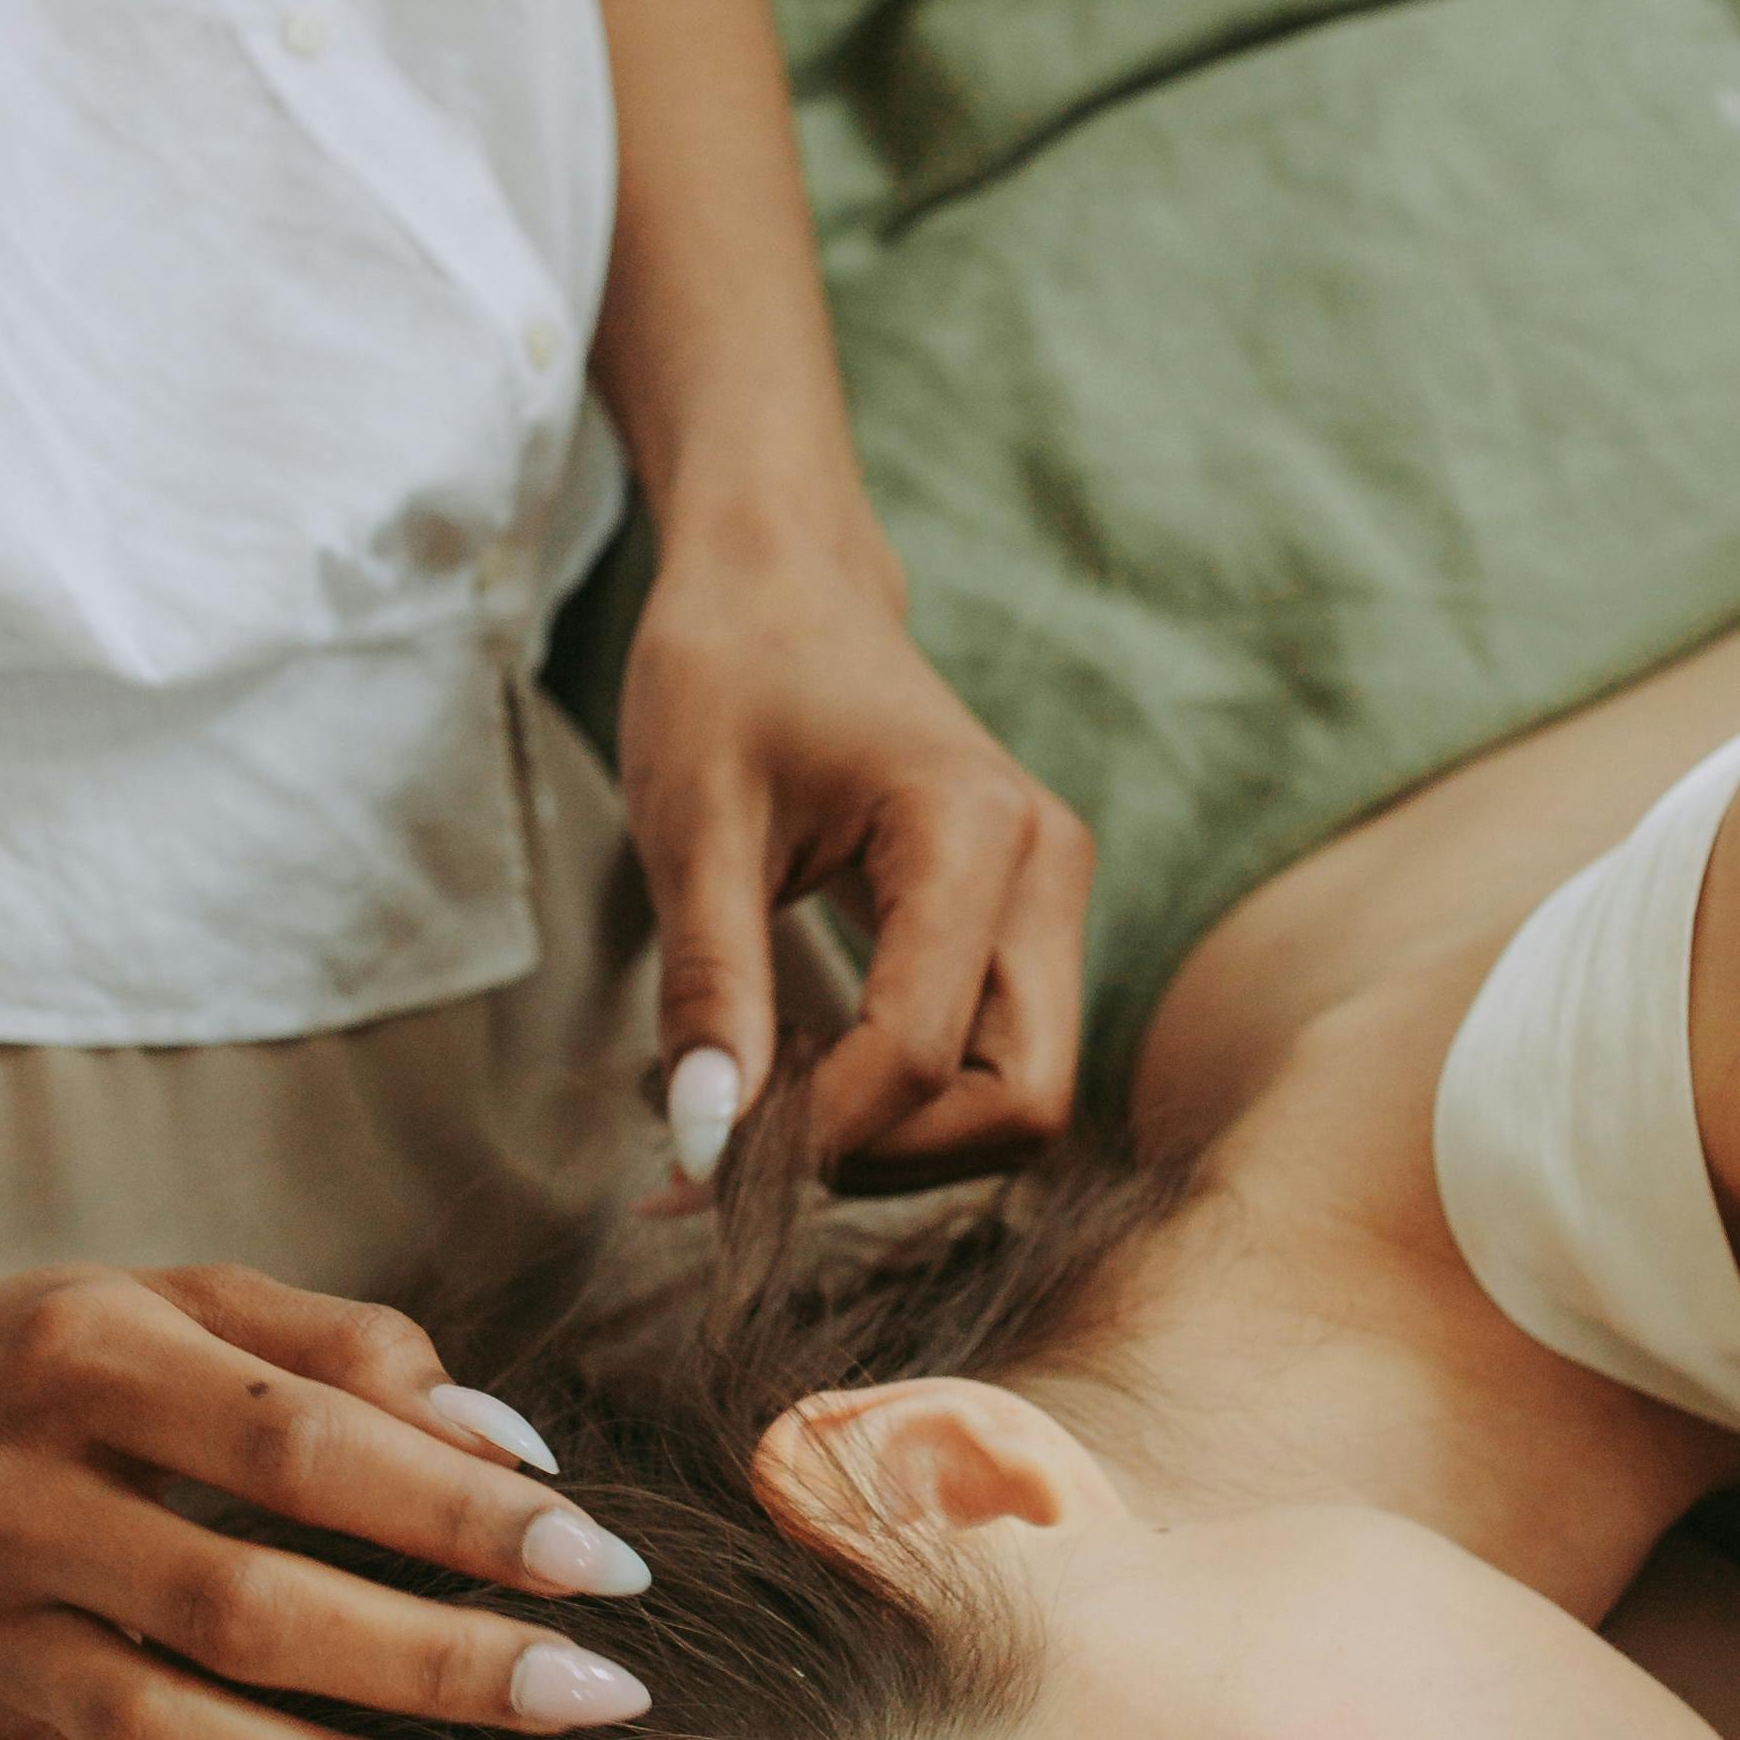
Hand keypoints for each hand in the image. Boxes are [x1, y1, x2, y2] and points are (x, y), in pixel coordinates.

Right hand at [0, 1260, 656, 1739]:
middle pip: (245, 1607)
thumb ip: (345, 1347)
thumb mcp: (173, 1298)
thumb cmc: (42, 1363)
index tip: (601, 1562)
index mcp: (87, 1363)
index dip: (458, 1510)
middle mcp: (18, 1506)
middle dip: (440, 1663)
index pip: (299, 1444)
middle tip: (598, 1698)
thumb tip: (511, 1446)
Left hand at [614, 517, 1091, 1181]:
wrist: (781, 580)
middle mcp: (1042, 871)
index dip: (811, 1132)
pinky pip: (991, 1060)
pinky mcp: (1020, 923)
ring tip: (751, 1108)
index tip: (692, 1153)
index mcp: (971, 830)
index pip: (918, 1052)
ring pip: (1017, 1099)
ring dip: (892, 1143)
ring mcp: (1046, 900)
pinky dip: (899, 1106)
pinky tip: (792, 1083)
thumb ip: (710, 990)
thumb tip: (706, 1146)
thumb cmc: (730, 671)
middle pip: (1023, 1104)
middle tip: (742, 1152)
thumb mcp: (693, 826)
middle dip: (887, 1160)